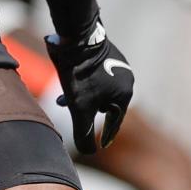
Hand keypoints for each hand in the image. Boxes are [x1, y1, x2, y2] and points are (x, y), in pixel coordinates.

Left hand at [45, 19, 133, 154]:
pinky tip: (69, 79)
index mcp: (125, 94)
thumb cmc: (80, 74)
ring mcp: (118, 62)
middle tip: (73, 115)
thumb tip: (90, 153)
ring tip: (63, 98)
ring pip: (99, 87)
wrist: (76, 36)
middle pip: (105, 103)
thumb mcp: (79, 109)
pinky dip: (84, 81)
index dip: (107, 135)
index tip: (104, 145)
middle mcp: (127, 78)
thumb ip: (84, 133)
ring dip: (83, 95)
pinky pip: (96, 73)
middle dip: (88, 111)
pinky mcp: (107, 50)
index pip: (115, 121)